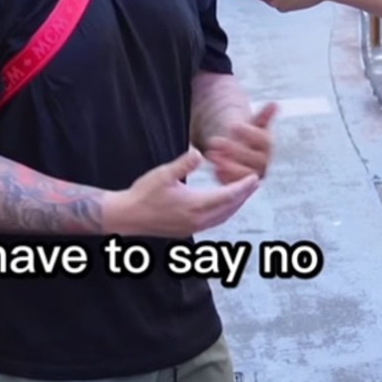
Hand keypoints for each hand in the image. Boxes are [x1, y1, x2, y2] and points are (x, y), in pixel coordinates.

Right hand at [104, 149, 258, 237]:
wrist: (127, 216)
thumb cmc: (143, 194)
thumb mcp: (163, 174)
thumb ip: (184, 163)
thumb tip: (198, 152)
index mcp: (194, 205)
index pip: (227, 196)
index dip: (242, 187)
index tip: (255, 178)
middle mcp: (196, 219)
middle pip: (229, 208)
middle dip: (243, 196)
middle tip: (254, 184)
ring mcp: (192, 227)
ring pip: (222, 217)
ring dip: (234, 205)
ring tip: (242, 194)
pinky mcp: (186, 230)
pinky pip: (213, 222)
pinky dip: (223, 213)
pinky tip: (221, 206)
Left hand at [204, 102, 276, 183]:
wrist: (239, 149)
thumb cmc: (245, 134)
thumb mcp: (252, 123)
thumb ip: (263, 115)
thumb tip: (274, 103)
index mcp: (268, 145)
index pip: (263, 140)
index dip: (248, 133)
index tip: (233, 125)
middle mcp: (264, 162)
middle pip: (253, 159)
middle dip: (233, 149)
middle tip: (214, 140)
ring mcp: (254, 175)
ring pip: (245, 173)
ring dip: (228, 165)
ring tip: (210, 155)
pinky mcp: (242, 185)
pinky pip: (235, 184)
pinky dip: (224, 178)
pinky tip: (214, 170)